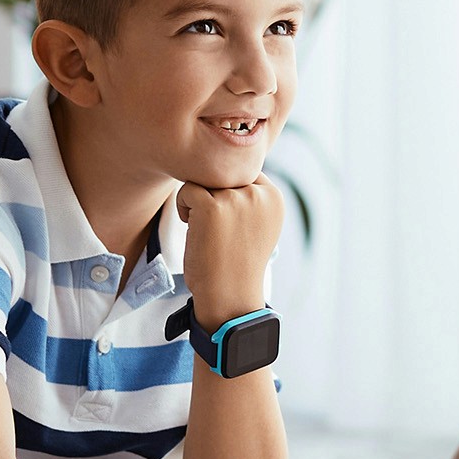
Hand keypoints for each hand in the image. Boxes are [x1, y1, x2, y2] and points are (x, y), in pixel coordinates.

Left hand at [177, 177, 282, 321]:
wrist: (229, 295)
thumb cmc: (237, 262)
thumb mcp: (257, 223)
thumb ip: (250, 195)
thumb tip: (224, 163)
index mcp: (274, 197)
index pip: (242, 171)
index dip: (228, 193)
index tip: (229, 223)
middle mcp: (259, 194)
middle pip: (222, 173)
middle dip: (214, 195)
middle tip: (216, 228)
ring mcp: (236, 199)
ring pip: (204, 180)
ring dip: (198, 201)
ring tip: (206, 229)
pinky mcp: (212, 206)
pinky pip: (187, 190)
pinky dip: (183, 207)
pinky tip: (193, 228)